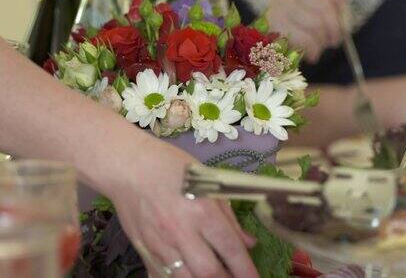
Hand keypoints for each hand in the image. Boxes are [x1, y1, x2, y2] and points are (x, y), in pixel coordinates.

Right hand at [109, 158, 257, 277]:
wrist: (127, 167)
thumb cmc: (171, 168)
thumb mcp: (208, 183)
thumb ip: (229, 217)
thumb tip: (248, 243)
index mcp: (203, 211)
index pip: (231, 249)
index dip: (246, 270)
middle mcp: (182, 232)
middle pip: (208, 272)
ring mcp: (160, 244)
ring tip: (214, 277)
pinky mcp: (144, 250)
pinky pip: (161, 276)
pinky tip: (187, 275)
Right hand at [268, 0, 345, 62]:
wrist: (269, 42)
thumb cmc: (298, 24)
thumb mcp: (316, 8)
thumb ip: (332, 7)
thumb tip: (345, 20)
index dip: (343, 11)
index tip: (343, 23)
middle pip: (326, 8)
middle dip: (335, 30)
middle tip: (334, 40)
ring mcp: (278, 4)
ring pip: (316, 24)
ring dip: (323, 41)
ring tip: (320, 46)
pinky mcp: (274, 26)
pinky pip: (305, 39)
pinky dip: (313, 50)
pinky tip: (311, 53)